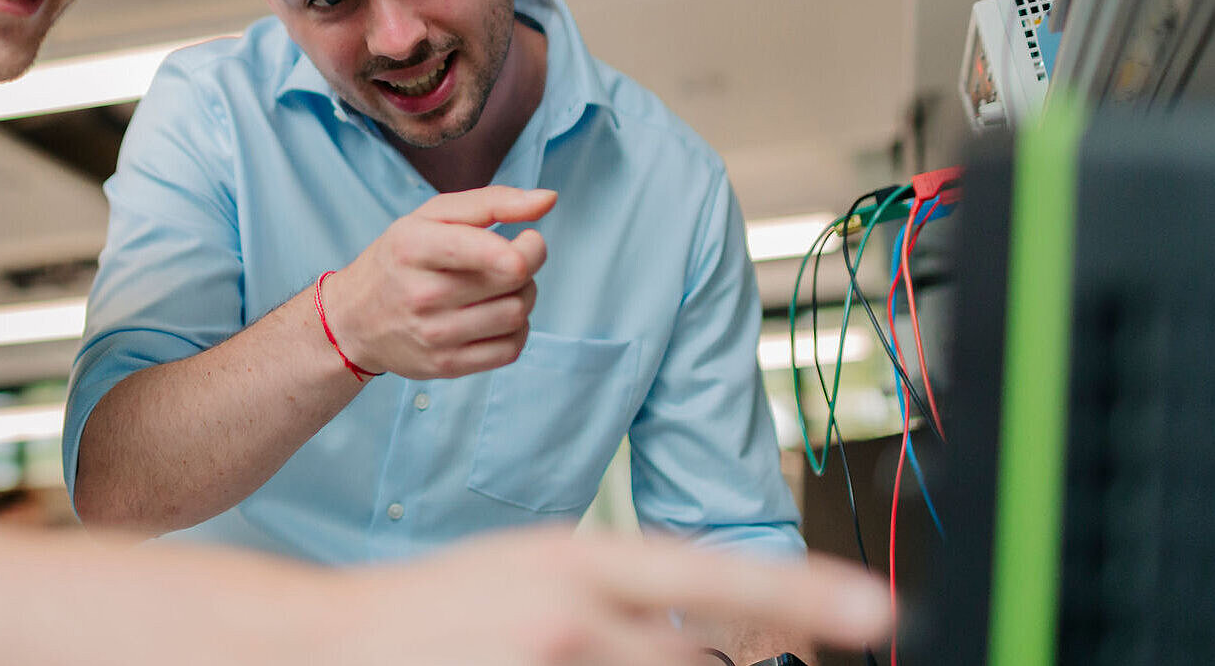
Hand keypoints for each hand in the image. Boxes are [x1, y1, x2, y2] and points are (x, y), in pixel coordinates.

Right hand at [325, 186, 554, 378]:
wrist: (353, 318)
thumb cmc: (401, 258)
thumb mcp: (432, 215)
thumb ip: (493, 201)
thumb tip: (549, 199)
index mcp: (414, 246)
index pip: (489, 253)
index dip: (526, 248)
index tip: (529, 238)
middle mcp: (421, 294)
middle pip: (513, 281)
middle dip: (528, 263)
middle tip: (515, 256)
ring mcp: (432, 335)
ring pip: (516, 315)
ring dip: (525, 295)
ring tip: (505, 285)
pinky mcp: (445, 366)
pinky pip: (510, 350)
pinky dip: (517, 329)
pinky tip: (498, 314)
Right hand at [328, 529, 889, 665]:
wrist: (338, 639)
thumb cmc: (443, 610)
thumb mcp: (534, 572)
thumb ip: (615, 596)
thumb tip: (699, 638)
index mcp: (581, 559)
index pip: (717, 574)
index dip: (804, 594)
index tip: (877, 613)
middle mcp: (576, 612)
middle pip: (698, 661)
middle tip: (660, 657)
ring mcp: (553, 665)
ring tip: (568, 655)